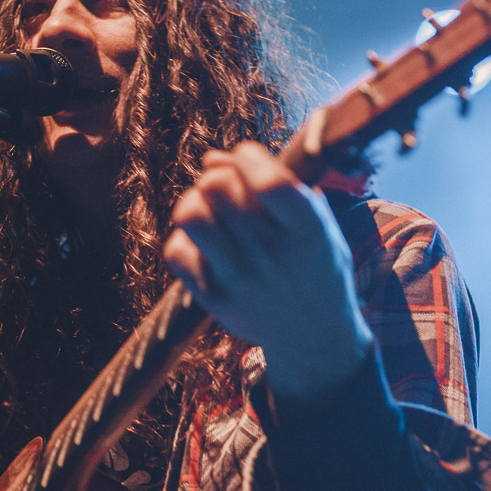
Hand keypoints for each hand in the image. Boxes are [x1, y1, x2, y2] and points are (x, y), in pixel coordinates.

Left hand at [163, 142, 372, 398]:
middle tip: (228, 188)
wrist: (313, 335)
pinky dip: (186, 238)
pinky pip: (176, 249)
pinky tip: (206, 243)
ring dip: (195, 201)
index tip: (247, 158)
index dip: (247, 156)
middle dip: (218, 176)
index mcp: (308, 229)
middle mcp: (272, 254)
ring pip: (190, 214)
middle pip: (217, 187)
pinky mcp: (213, 297)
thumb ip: (273, 182)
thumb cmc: (312, 262)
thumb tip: (211, 158)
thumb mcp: (314, 221)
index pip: (267, 180)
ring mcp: (239, 278)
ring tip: (211, 210)